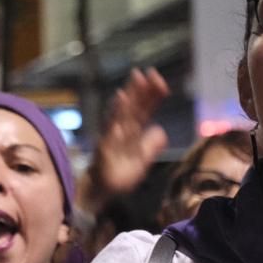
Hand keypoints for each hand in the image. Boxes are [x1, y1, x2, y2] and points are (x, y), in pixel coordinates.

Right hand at [86, 67, 169, 206]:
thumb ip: (151, 145)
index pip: (145, 110)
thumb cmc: (120, 174)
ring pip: (124, 112)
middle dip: (142, 89)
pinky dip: (117, 113)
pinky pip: (112, 127)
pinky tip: (121, 100)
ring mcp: (113, 135)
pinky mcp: (106, 144)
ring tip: (136, 79)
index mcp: (133, 132)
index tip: (160, 81)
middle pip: (134, 106)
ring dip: (130, 95)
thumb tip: (161, 130)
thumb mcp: (142, 161)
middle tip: (149, 72)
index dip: (152, 96)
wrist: (102, 191)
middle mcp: (123, 129)